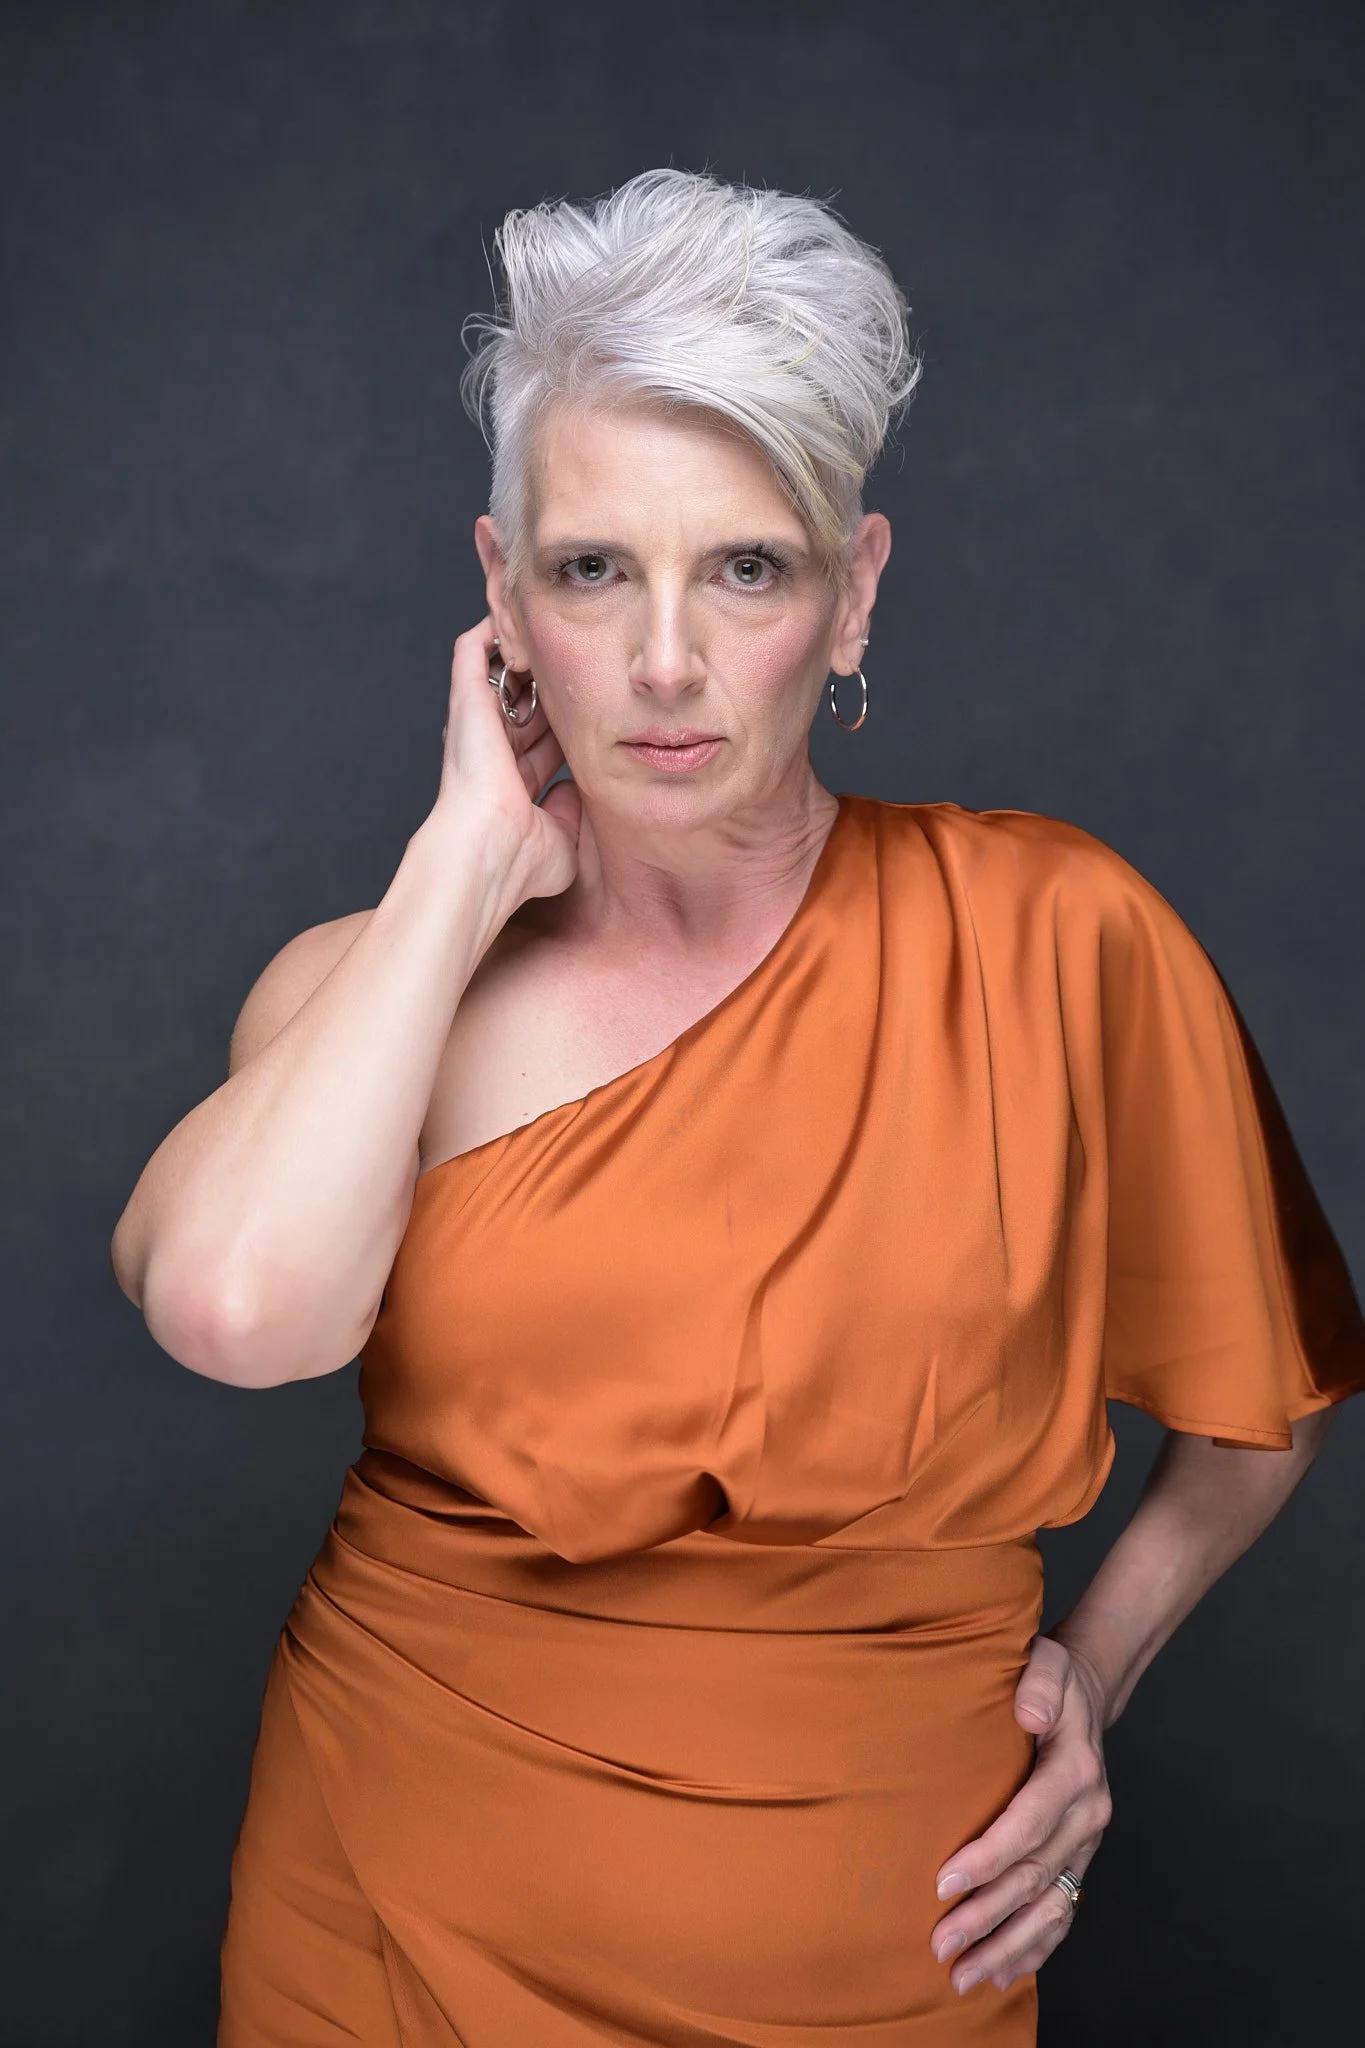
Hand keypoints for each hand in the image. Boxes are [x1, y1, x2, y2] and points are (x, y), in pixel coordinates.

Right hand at [433, 618, 580, 903]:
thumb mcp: (563, 835)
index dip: (570, 713)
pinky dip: (493, 624)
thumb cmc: (521, 858)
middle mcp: (495, 744)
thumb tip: (579, 788)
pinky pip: (475, 647)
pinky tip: (517, 604)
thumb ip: (571, 810)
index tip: (598, 695)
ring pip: (500, 666)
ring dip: (522, 643)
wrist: (489, 849)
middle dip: (550, 673)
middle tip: (581, 643)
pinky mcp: (466, 698)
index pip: (546, 733)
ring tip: (547, 610)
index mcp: (516, 776)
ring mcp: (478, 720)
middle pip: (526, 696)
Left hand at [929, 1636, 1111, 1995]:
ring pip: (1050, 1908)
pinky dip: (1034, 1948)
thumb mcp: (1047, 1664)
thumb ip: (1038, 1684)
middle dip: (986, 1916)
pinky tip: (1001, 1974)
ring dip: (1006, 1947)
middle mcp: (1088, 1816)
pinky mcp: (1078, 1859)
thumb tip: (1028, 1713)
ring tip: (962, 1976)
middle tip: (940, 1946)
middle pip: (1034, 1877)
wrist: (1086, 1694)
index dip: (987, 1857)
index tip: (943, 1883)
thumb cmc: (1053, 1679)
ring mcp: (1086, 1843)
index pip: (1028, 1823)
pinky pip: (1062, 1913)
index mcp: (1076, 1772)